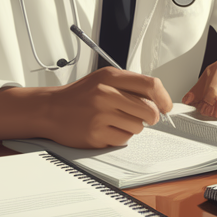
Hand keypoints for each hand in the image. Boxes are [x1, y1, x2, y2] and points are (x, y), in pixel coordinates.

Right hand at [0, 67, 171, 148]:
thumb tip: (160, 99)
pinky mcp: (95, 134)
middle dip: (150, 117)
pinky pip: (123, 140)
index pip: (150, 85)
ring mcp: (100, 115)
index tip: (166, 106)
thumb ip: (130, 85)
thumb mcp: (104, 79)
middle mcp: (105, 94)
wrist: (50, 109)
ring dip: (132, 126)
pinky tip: (107, 129)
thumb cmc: (80, 95)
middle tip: (142, 117)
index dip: (164, 98)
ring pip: (138, 127)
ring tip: (116, 120)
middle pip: (148, 110)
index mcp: (110, 77)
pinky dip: (119, 137)